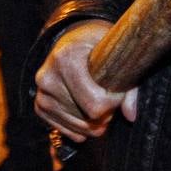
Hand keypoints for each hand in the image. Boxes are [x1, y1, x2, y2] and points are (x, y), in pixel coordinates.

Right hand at [34, 20, 138, 142]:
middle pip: (88, 119)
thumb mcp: (116, 52)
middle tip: (109, 95)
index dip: (114, 102)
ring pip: (79, 128)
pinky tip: (86, 110)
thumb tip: (130, 116)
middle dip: (106, 113)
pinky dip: (81, 127)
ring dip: (94, 122)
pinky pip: (67, 131)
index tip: (118, 89)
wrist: (72, 39)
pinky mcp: (40, 105)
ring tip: (97, 100)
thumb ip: (128, 85)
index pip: (96, 104)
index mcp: (66, 58)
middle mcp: (48, 77)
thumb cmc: (97, 43)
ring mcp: (42, 93)